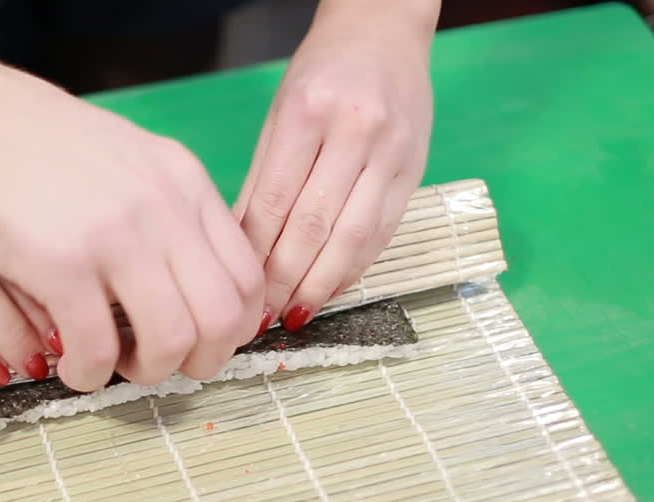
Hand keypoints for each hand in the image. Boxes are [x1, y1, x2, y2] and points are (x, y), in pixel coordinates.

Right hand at [0, 59, 264, 391]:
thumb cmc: (22, 140)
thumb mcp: (119, 158)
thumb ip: (159, 208)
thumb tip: (180, 275)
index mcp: (183, 179)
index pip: (248, 274)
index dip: (232, 327)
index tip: (199, 342)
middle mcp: (163, 206)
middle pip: (223, 316)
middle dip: (201, 362)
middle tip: (160, 366)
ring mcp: (115, 234)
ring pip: (174, 340)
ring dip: (148, 373)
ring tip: (112, 366)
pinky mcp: (61, 263)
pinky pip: (98, 348)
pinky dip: (89, 374)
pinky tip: (68, 366)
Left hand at [235, 0, 438, 330]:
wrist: (384, 30)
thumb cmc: (321, 73)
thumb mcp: (280, 115)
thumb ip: (263, 181)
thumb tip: (239, 250)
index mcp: (307, 113)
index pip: (275, 202)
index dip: (256, 257)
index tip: (239, 294)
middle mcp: (354, 131)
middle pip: (314, 226)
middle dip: (285, 281)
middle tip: (263, 319)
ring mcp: (391, 151)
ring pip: (354, 236)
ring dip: (323, 284)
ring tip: (297, 314)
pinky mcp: (414, 168)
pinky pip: (382, 231)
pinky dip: (355, 266)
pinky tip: (332, 287)